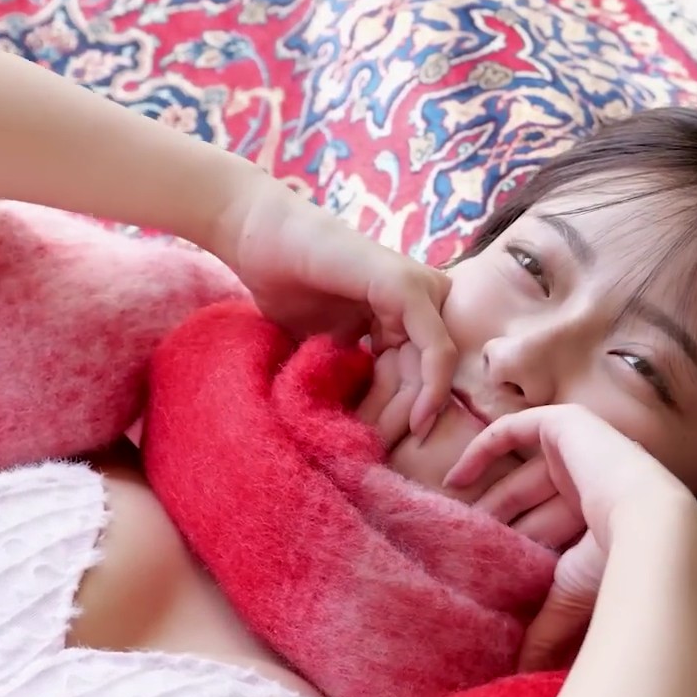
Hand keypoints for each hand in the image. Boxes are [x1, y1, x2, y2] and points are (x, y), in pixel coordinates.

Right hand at [214, 184, 451, 432]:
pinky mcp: (409, 287)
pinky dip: (430, 387)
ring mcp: (419, 291)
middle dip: (403, 421)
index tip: (372, 450)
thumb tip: (364, 435)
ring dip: (411, 413)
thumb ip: (350, 377)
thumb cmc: (286, 289)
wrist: (261, 244)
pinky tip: (415, 419)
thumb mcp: (326, 348)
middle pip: (427, 377)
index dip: (396, 418)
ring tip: (379, 444)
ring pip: (435, 369)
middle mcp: (420, 303)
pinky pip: (436, 347)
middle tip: (374, 453)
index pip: (415, 378)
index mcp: (404, 316)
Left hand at [446, 405, 696, 670]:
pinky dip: (484, 448)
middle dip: (496, 523)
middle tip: (458, 545)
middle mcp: (590, 485)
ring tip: (450, 512)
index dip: (512, 546)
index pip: (546, 532)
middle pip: (529, 504)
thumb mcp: (572, 598)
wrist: (652, 526)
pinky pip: (515, 430)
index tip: (477, 569)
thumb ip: (545, 628)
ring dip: (486, 494)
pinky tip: (455, 477)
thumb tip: (520, 674)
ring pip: (520, 474)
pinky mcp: (567, 425)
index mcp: (597, 523)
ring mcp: (580, 451)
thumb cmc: (621, 565)